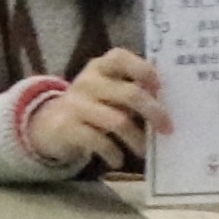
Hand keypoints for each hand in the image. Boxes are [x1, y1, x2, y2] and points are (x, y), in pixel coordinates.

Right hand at [21, 50, 160, 174]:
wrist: (50, 123)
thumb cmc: (92, 105)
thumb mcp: (108, 90)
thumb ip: (132, 90)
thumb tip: (168, 105)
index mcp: (100, 67)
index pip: (121, 58)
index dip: (144, 70)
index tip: (160, 88)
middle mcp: (87, 81)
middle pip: (129, 94)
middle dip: (154, 112)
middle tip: (167, 129)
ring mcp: (75, 104)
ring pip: (118, 121)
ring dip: (136, 138)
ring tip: (143, 150)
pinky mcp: (67, 127)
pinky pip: (99, 141)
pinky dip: (113, 153)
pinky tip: (117, 160)